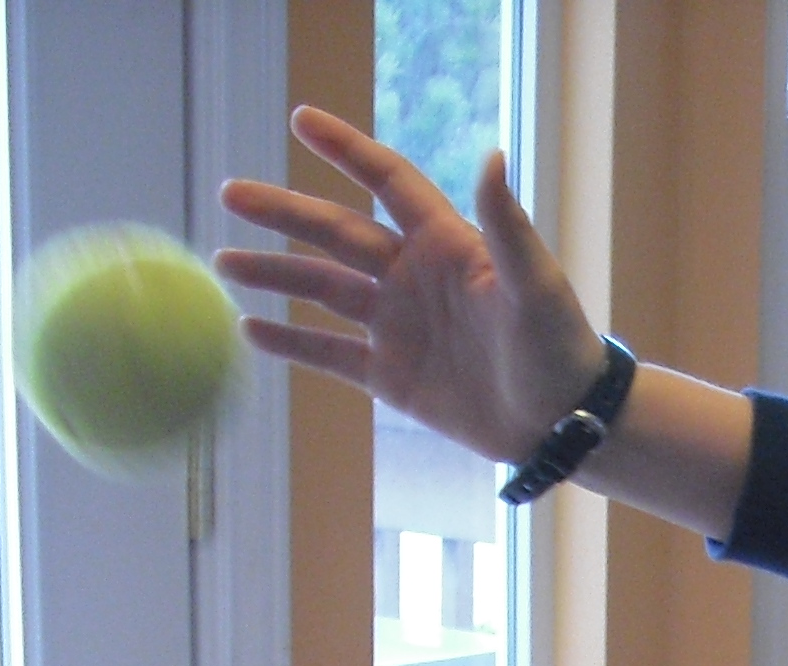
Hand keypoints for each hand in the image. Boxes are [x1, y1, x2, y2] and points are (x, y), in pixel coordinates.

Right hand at [215, 105, 602, 464]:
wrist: (564, 422)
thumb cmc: (560, 347)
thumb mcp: (536, 285)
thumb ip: (507, 225)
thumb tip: (493, 155)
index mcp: (446, 244)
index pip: (387, 182)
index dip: (347, 149)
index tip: (301, 120)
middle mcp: (413, 276)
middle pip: (337, 232)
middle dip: (284, 212)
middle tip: (231, 192)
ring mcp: (399, 324)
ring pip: (323, 290)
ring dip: (275, 275)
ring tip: (223, 263)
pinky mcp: (392, 375)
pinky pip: (330, 353)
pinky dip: (291, 343)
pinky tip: (251, 329)